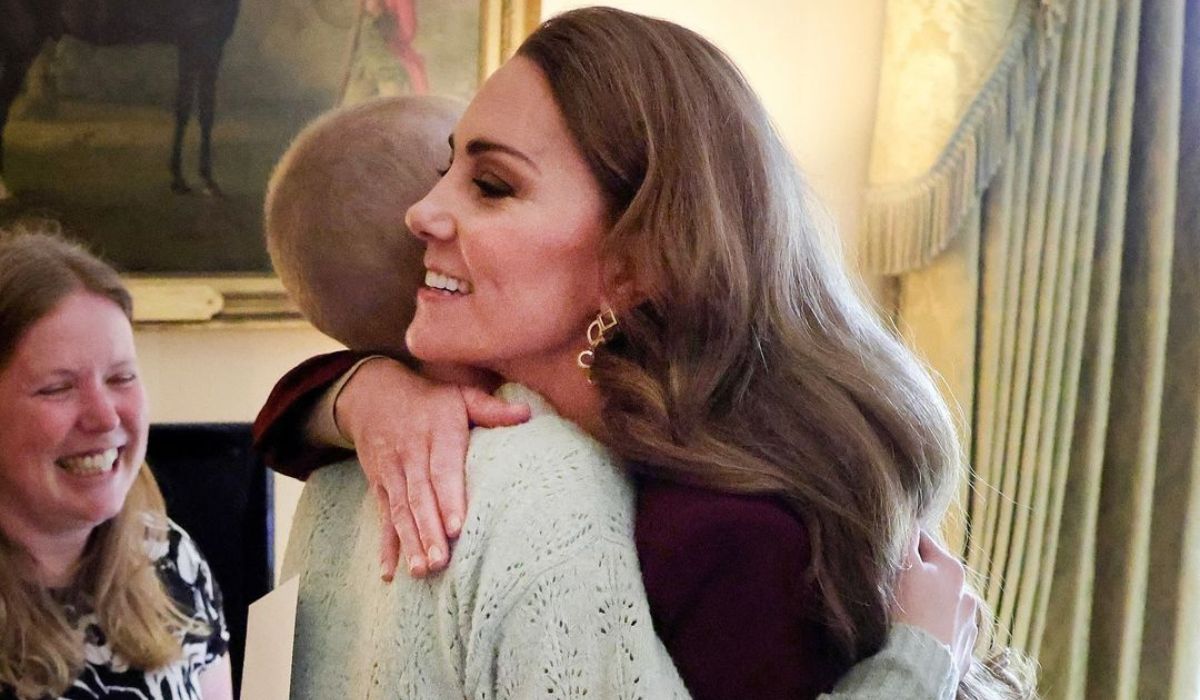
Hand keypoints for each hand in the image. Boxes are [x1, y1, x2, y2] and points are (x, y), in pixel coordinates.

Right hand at [336, 357, 529, 579]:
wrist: (372, 395)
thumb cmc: (430, 401)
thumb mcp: (459, 395)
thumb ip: (491, 409)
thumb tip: (527, 414)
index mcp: (437, 433)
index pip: (441, 469)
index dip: (448, 499)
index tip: (456, 527)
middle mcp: (411, 454)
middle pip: (419, 496)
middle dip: (428, 531)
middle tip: (440, 561)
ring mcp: (392, 472)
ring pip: (400, 511)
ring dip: (410, 543)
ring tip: (421, 571)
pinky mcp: (379, 486)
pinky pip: (382, 518)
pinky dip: (385, 546)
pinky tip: (388, 573)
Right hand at [893, 529, 977, 682]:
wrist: (918, 663)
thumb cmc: (908, 610)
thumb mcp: (904, 568)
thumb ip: (908, 541)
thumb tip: (911, 521)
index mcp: (952, 568)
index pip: (924, 542)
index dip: (904, 544)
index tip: (890, 550)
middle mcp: (967, 593)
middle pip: (936, 575)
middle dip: (920, 577)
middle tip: (897, 587)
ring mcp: (968, 623)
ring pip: (944, 604)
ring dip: (931, 604)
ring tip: (910, 616)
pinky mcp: (964, 649)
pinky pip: (948, 631)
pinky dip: (936, 630)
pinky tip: (921, 635)